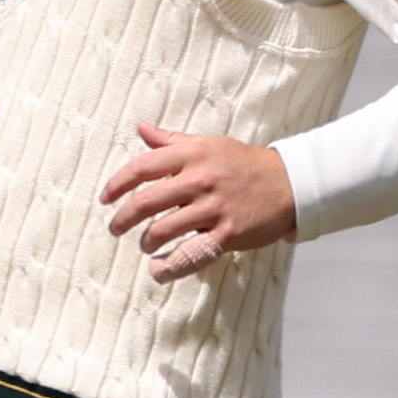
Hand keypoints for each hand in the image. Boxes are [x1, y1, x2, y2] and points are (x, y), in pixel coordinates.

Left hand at [101, 120, 295, 281]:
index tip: (105, 198)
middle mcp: (200, 180)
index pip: (141, 168)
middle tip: (115, 228)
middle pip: (145, 202)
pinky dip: (169, 266)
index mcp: (192, 155)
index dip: (116, 184)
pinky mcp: (228, 234)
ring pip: (162, 230)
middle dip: (123, 219)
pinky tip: (158, 270)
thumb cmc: (243, 164)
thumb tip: (141, 128)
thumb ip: (172, 141)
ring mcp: (214, 208)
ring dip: (146, 242)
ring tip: (145, 245)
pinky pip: (190, 254)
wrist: (292, 183)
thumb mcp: (209, 145)